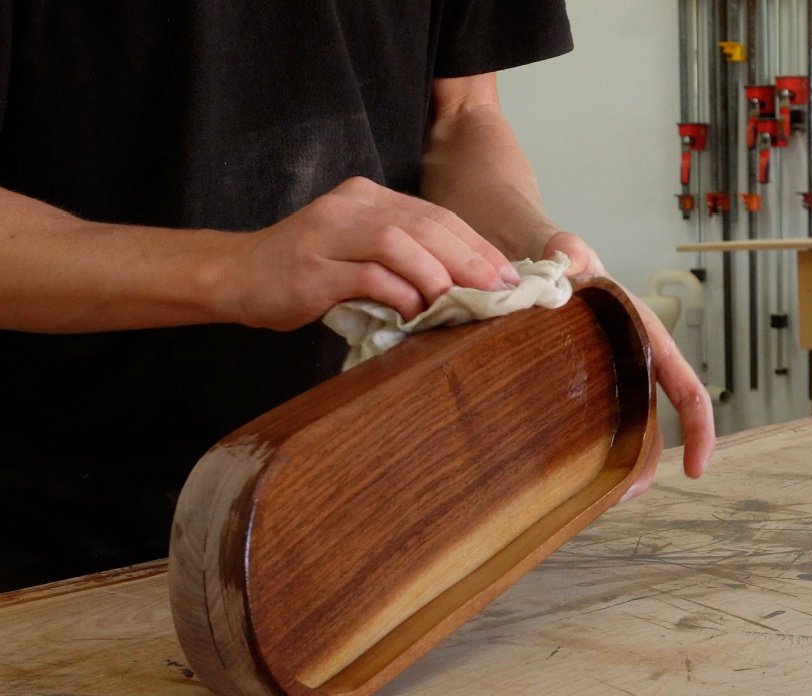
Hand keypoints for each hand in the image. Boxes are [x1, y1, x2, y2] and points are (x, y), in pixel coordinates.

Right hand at [219, 177, 520, 329]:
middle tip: (500, 291)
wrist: (234, 275)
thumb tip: (463, 287)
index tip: (508, 276)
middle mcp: (350, 207)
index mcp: (366, 197)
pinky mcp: (312, 270)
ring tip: (463, 302)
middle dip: (470, 259)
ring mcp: (328, 235)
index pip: (436, 215)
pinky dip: (399, 294)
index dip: (477, 245)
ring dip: (438, 274)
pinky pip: (367, 276)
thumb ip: (400, 257)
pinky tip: (416, 312)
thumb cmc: (302, 271)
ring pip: (399, 243)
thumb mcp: (355, 250)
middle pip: (425, 225)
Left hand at [540, 232, 715, 497]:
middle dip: (650, 464)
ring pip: (633, 430)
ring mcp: (618, 378)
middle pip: (658, 422)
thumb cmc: (568, 261)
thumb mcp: (568, 254)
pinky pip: (605, 424)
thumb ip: (569, 254)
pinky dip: (600, 451)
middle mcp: (641, 363)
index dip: (698, 428)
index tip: (696, 467)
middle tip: (626, 497)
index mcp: (648, 336)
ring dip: (625, 466)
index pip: (686, 386)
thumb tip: (567, 258)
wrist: (547, 264)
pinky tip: (577, 476)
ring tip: (604, 499)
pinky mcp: (593, 387)